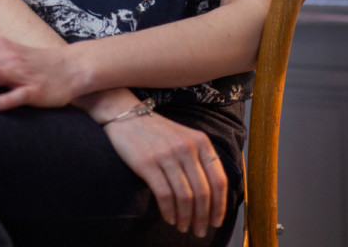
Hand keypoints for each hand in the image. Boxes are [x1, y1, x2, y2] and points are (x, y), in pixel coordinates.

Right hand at [102, 112, 227, 237]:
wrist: (128, 116)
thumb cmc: (159, 133)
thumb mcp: (185, 139)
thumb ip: (199, 161)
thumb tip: (212, 198)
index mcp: (201, 141)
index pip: (219, 179)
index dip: (220, 205)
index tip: (216, 221)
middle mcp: (187, 147)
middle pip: (203, 192)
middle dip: (203, 217)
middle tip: (199, 231)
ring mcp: (167, 154)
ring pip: (185, 197)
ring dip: (186, 218)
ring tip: (184, 227)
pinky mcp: (148, 163)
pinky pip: (165, 195)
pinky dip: (169, 212)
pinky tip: (169, 218)